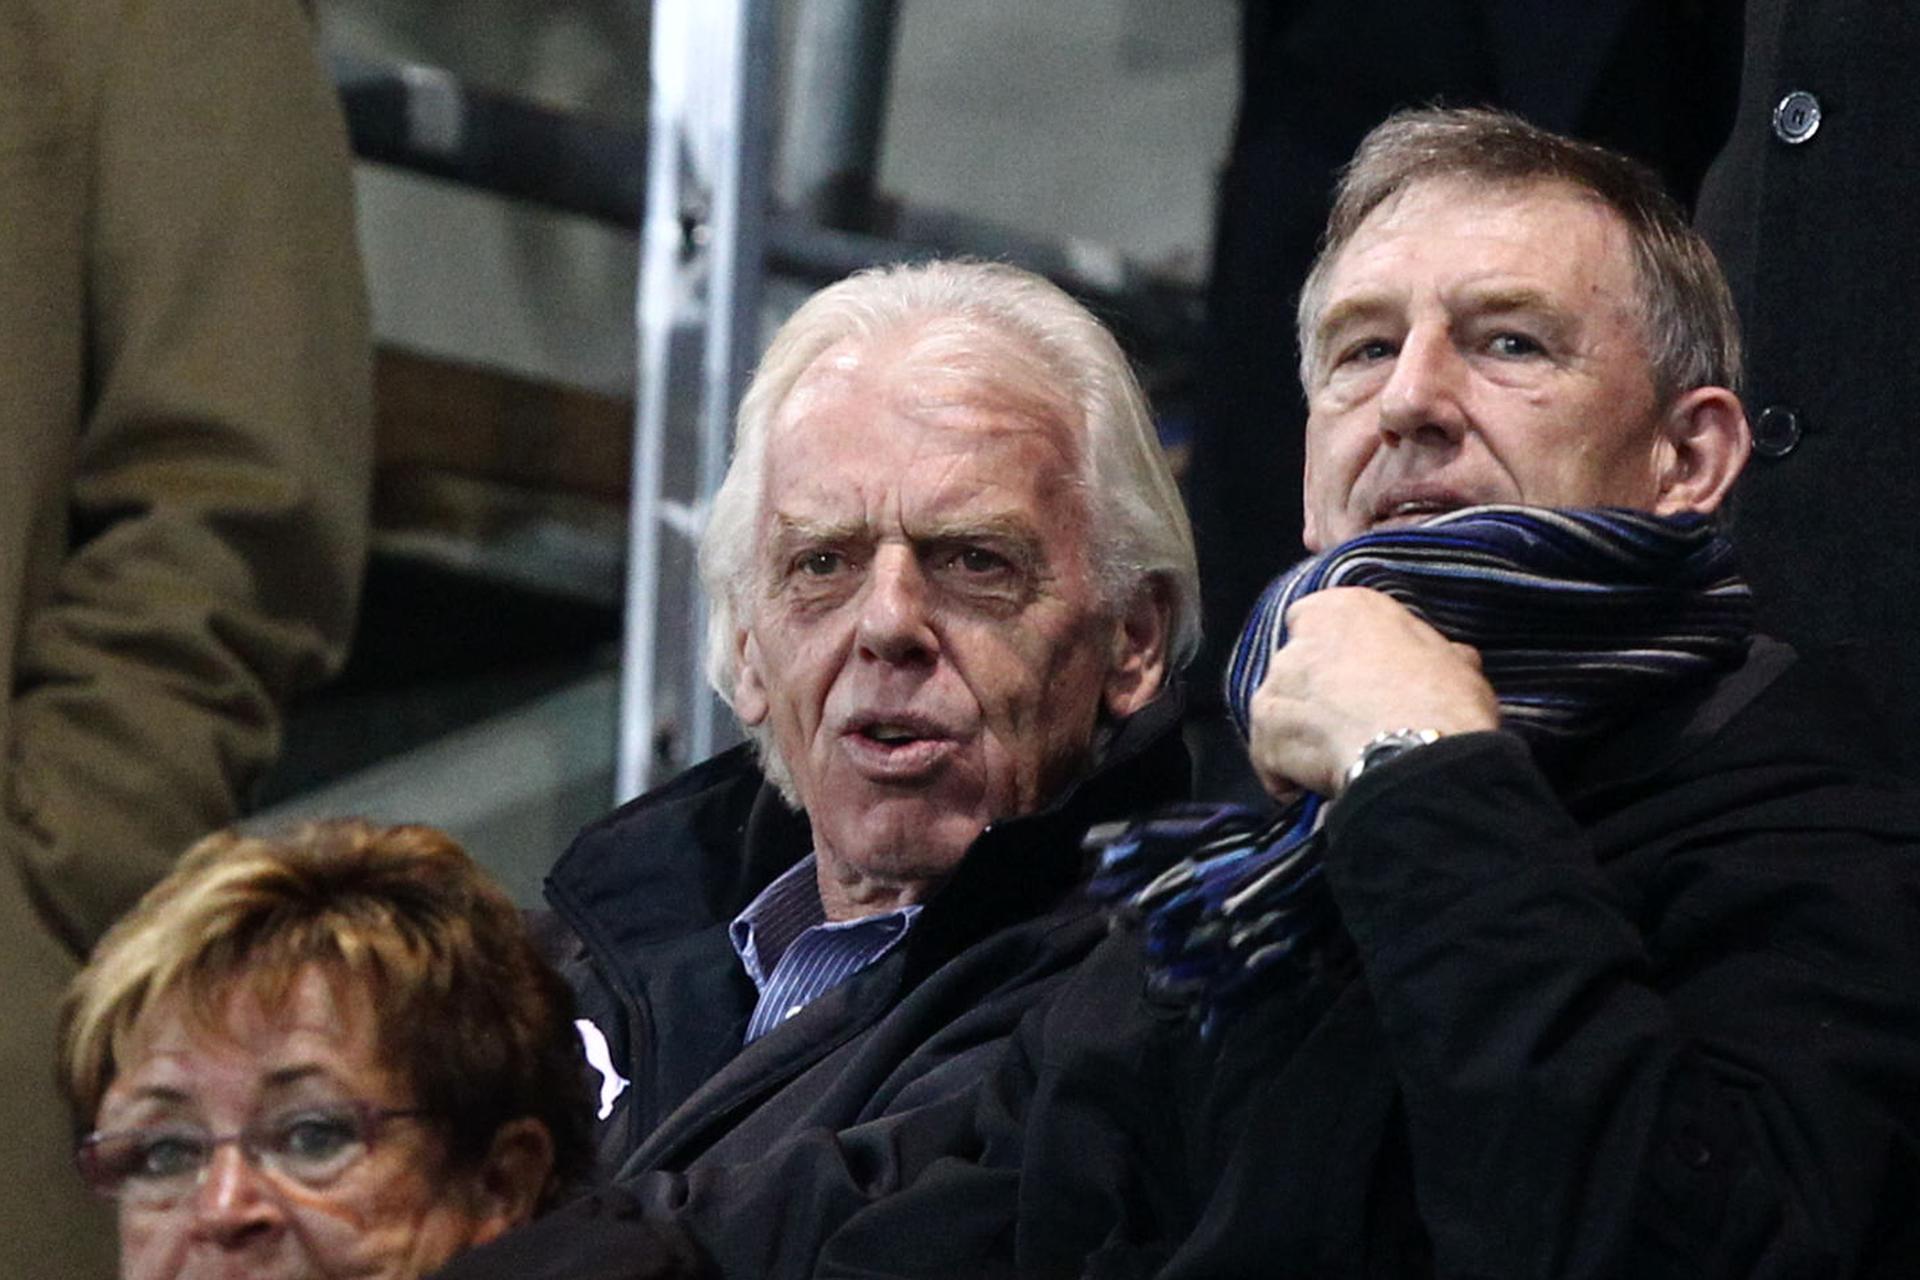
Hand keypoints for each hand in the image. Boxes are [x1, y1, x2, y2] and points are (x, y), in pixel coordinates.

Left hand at [1246, 587, 1500, 802]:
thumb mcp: (1457, 666)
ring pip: (1280, 713)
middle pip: (1296, 669)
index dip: (1333, 651)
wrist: (1417, 755)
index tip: (1355, 676)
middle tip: (1350, 723)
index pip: (1315, 619)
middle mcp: (1299, 642)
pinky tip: (1317, 788)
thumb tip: (1453, 658)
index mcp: (1344, 609)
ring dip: (1300, 735)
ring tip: (1335, 761)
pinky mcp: (1263, 737)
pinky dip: (1288, 775)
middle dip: (1315, 695)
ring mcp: (1276, 689)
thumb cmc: (1442, 702)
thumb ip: (1437, 654)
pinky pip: (1271, 759)